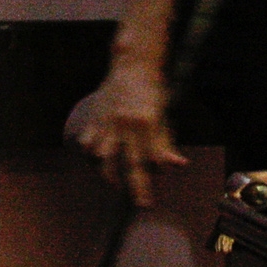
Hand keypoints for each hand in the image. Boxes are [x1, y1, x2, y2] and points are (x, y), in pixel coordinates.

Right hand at [64, 61, 189, 207]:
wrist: (133, 63)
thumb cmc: (153, 90)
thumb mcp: (163, 114)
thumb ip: (165, 142)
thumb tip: (178, 165)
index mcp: (147, 122)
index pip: (149, 161)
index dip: (148, 182)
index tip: (146, 201)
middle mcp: (127, 124)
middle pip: (128, 164)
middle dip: (133, 187)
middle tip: (139, 203)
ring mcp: (109, 120)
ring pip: (104, 157)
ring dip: (109, 174)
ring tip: (116, 182)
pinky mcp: (97, 117)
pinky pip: (89, 141)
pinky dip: (91, 152)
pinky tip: (97, 159)